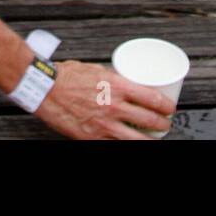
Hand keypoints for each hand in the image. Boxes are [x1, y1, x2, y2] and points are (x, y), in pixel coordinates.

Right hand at [35, 60, 176, 139]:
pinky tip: (130, 143)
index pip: (153, 98)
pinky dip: (125, 145)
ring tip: (154, 139)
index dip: (167, 106)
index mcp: (117, 86)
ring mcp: (104, 125)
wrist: (45, 89)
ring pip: (137, 139)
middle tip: (165, 124)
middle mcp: (114, 106)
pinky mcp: (93, 137)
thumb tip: (126, 82)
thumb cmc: (67, 76)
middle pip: (150, 120)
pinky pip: (115, 145)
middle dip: (163, 124)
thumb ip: (114, 78)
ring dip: (150, 140)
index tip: (170, 107)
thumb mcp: (96, 70)